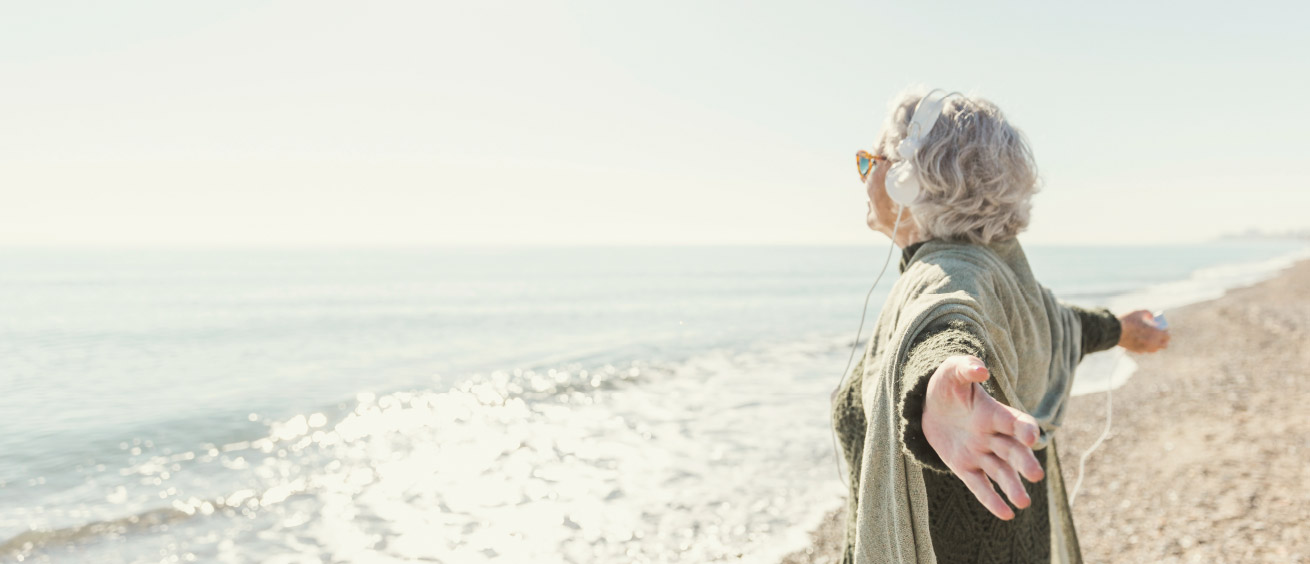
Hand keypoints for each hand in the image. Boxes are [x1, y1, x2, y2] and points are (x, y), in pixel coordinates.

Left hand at [921, 355, 1044, 519]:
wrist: (928, 405)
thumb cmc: (946, 385)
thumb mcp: (952, 371)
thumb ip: (966, 368)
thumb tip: (980, 370)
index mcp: (993, 413)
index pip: (1014, 422)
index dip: (1024, 428)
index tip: (1031, 437)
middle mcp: (991, 436)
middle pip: (1012, 451)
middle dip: (1023, 462)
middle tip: (1036, 476)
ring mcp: (980, 453)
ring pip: (1000, 472)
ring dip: (1012, 486)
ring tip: (1024, 503)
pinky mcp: (965, 467)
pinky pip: (980, 485)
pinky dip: (992, 499)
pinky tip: (1006, 514)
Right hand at [1117, 310, 1169, 352]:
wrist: (1115, 331)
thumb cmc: (1128, 321)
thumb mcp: (1139, 312)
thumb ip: (1147, 313)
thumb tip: (1151, 317)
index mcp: (1156, 333)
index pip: (1167, 336)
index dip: (1165, 332)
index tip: (1161, 328)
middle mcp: (1152, 343)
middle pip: (1164, 345)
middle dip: (1163, 340)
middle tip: (1158, 335)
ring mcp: (1145, 348)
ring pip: (1154, 349)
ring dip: (1155, 344)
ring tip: (1150, 339)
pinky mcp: (1137, 351)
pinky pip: (1145, 350)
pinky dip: (1145, 347)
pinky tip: (1141, 341)